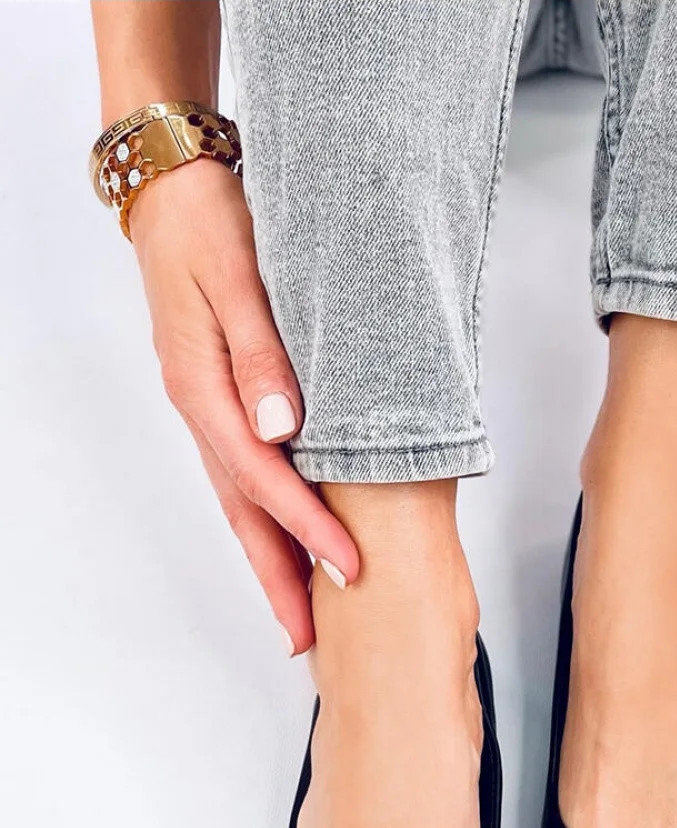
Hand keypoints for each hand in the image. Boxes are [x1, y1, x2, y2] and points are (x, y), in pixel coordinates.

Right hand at [130, 158, 358, 653]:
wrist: (174, 188)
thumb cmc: (209, 223)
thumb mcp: (239, 277)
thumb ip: (261, 353)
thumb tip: (281, 427)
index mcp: (204, 388)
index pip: (264, 478)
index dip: (308, 529)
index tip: (351, 569)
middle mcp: (202, 409)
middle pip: (243, 511)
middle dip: (278, 577)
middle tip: (308, 639)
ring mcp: (207, 407)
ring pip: (241, 500)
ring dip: (270, 558)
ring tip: (299, 614)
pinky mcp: (220, 397)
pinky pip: (243, 473)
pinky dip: (266, 516)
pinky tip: (286, 539)